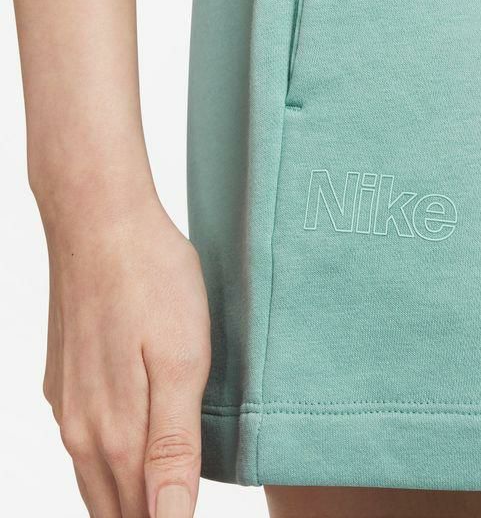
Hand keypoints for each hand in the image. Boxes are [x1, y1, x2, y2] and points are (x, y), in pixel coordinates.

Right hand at [41, 191, 209, 517]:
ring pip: (96, 474)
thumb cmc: (153, 284)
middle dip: (146, 517)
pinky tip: (129, 452)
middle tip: (176, 512)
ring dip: (126, 497)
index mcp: (117, 433)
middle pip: (113, 505)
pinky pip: (87, 438)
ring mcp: (70, 402)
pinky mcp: (67, 376)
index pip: (142, 517)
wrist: (100, 223)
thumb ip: (172, 448)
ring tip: (155, 501)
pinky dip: (110, 460)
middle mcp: (83, 428)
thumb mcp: (181, 364)